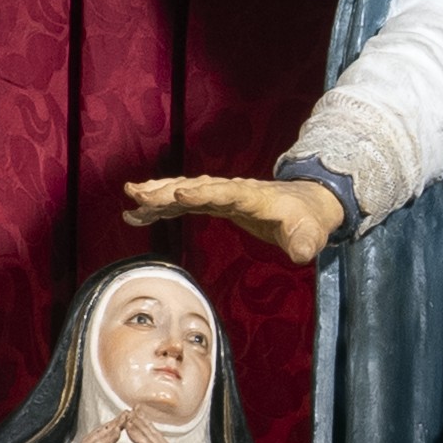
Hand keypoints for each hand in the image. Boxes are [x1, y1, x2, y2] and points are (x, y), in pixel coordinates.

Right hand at [126, 173, 342, 266]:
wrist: (305, 204)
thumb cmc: (308, 221)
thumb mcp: (311, 234)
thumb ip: (305, 243)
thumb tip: (301, 254)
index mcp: (254, 197)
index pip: (226, 194)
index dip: (204, 194)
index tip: (180, 193)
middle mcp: (233, 191)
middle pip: (196, 188)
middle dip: (167, 190)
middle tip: (138, 193)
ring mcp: (222, 194)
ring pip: (185, 191)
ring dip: (158, 195)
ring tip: (130, 200)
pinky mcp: (215, 202)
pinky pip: (184, 201)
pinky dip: (161, 205)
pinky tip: (138, 211)